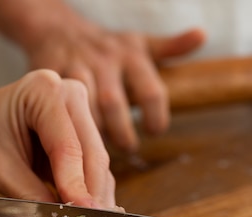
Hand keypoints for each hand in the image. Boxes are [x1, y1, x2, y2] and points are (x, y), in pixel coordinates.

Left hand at [0, 69, 115, 208]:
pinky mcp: (81, 130)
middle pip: (91, 153)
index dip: (76, 186)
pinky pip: (91, 165)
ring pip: (97, 162)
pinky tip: (88, 214)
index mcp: (43, 90)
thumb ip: (31, 195)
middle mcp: (68, 94)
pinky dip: (89, 190)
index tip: (85, 216)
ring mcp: (78, 110)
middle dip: (91, 194)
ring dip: (95, 196)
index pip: (68, 147)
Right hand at [26, 25, 205, 150]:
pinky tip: (75, 142)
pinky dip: (67, 127)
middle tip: (129, 148)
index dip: (156, 117)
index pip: (151, 91)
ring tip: (101, 151)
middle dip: (122, 132)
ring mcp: (75, 66)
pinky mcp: (50, 75)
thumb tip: (202, 35)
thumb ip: (171, 46)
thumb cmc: (106, 46)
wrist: (57, 30)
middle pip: (115, 103)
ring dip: (93, 134)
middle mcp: (104, 59)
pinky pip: (58, 108)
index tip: (154, 132)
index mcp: (131, 54)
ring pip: (84, 107)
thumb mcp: (139, 43)